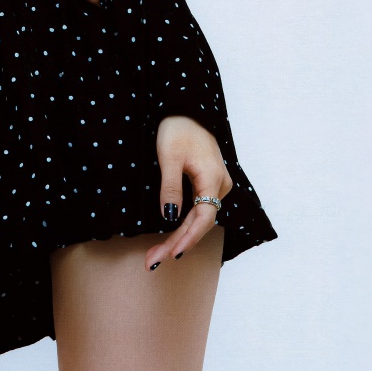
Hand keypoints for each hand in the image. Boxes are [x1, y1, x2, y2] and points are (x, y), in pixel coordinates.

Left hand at [144, 115, 233, 268]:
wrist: (187, 110)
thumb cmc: (178, 129)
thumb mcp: (169, 157)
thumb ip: (170, 188)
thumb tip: (168, 218)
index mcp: (213, 178)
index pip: (204, 218)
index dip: (188, 238)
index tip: (171, 254)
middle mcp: (220, 186)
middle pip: (200, 223)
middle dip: (176, 242)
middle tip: (151, 260)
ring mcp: (216, 185)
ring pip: (199, 219)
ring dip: (179, 237)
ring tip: (156, 254)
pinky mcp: (208, 184)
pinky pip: (199, 210)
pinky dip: (184, 225)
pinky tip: (171, 237)